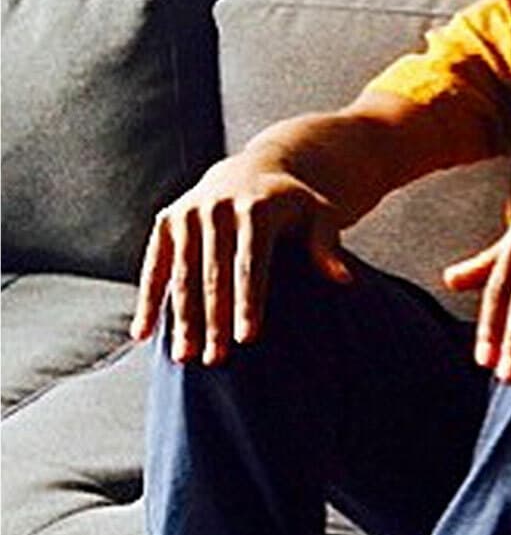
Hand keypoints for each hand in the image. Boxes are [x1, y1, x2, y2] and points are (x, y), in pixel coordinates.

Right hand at [134, 158, 350, 364]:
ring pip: (181, 275)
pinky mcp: (166, 223)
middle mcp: (213, 209)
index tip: (247, 338)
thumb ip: (327, 246)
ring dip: (181, 318)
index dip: (248, 302)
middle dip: (213, 320)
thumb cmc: (295, 206)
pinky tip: (142, 334)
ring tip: (184, 358)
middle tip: (215, 361)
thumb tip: (343, 278)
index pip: (251, 264)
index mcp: (253, 210)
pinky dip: (148, 300)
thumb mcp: (320, 216)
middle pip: (213, 275)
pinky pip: (154, 267)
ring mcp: (186, 216)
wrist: (253, 172)